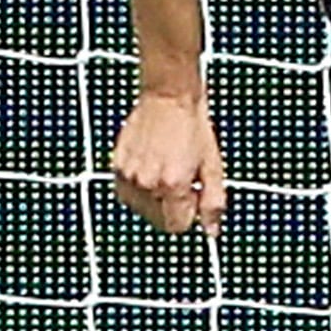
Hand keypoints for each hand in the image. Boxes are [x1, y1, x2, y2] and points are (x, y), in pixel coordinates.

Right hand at [111, 92, 226, 235]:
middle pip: (159, 220)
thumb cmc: (195, 129)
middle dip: (173, 207)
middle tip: (183, 177)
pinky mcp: (116, 167)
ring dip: (155, 198)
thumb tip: (212, 232)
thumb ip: (213, 202)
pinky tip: (152, 164)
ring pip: (141, 208)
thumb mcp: (214, 165)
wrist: (169, 98)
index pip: (177, 226)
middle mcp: (146, 184)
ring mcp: (128, 176)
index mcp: (173, 184)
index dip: (190, 213)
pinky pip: (127, 193)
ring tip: (167, 167)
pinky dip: (140, 187)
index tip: (195, 193)